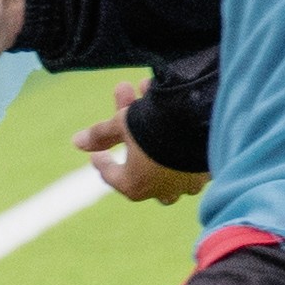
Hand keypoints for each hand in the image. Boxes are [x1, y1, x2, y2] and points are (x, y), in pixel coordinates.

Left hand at [73, 104, 199, 203]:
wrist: (204, 121)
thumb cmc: (156, 126)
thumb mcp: (124, 124)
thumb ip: (101, 134)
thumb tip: (76, 142)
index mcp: (136, 186)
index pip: (113, 176)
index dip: (104, 163)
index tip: (98, 154)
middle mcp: (163, 191)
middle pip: (140, 163)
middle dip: (130, 126)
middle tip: (126, 94)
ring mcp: (188, 182)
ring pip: (166, 162)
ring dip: (155, 132)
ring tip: (150, 95)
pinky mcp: (208, 170)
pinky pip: (188, 158)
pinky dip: (179, 140)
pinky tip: (178, 119)